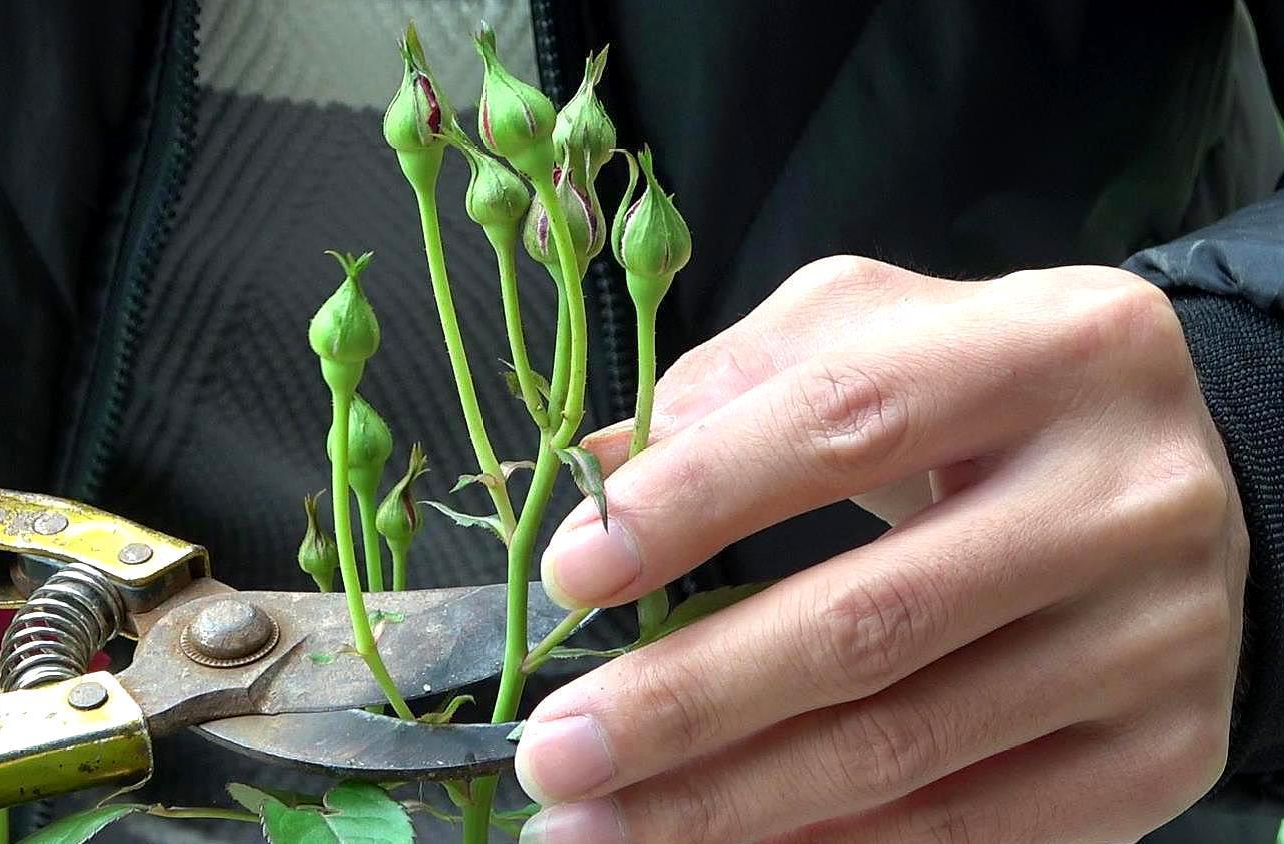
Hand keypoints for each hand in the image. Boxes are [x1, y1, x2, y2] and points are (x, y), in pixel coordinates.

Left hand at [515, 258, 1244, 842]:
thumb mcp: (873, 331)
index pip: (844, 422)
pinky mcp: (1165, 749)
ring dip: (726, 803)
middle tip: (553, 753)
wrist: (1162, 481)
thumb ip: (737, 380)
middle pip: (872, 620)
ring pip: (907, 747)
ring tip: (596, 826)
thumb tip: (593, 476)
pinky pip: (969, 827)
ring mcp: (1162, 635)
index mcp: (1052, 348)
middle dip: (686, 702)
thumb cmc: (982, 393)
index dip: (696, 502)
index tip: (569, 574)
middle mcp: (1131, 492)